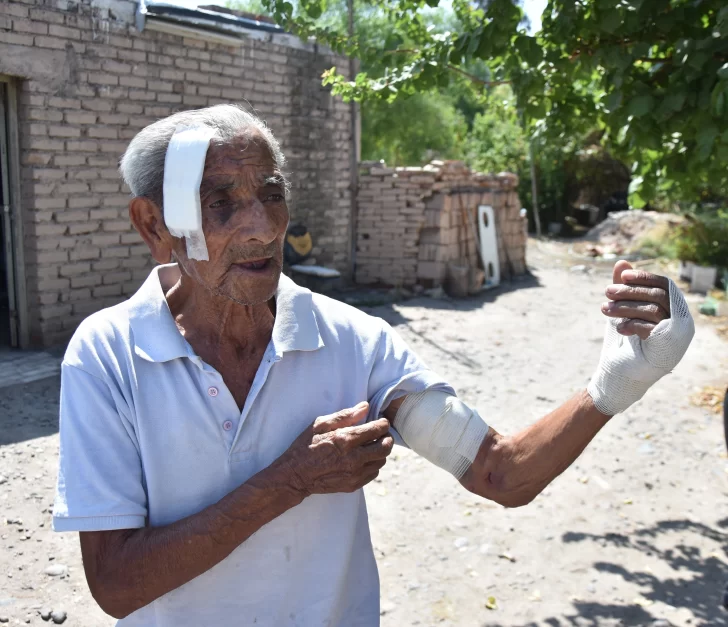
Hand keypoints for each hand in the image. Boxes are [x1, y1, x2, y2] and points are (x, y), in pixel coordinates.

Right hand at [277, 402, 393, 496]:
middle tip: (382, 434)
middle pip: (385, 447)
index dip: (383, 423)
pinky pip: (374, 473)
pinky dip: (373, 464)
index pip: (377, 429)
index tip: (381, 421)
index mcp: (345, 439)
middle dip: (387, 437)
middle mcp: (354, 458)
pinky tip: (364, 459)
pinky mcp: (354, 485)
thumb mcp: (320, 424)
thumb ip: (345, 415)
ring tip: (372, 446)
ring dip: (380, 451)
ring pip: (382, 461)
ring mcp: (355, 474)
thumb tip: (365, 407)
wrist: (295, 475)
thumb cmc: (305, 446)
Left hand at [600, 260, 670, 339]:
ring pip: (652, 310)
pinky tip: (619, 327)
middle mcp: (678, 314)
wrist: (635, 363)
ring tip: (604, 309)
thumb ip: (626, 285)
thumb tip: (620, 262)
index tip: (623, 276)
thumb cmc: (635, 329)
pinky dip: (632, 324)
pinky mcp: (667, 343)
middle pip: (657, 295)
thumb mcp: (627, 305)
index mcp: (673, 302)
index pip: (663, 283)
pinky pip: (650, 328)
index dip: (644, 277)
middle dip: (630, 291)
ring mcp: (675, 329)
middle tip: (607, 291)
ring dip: (625, 307)